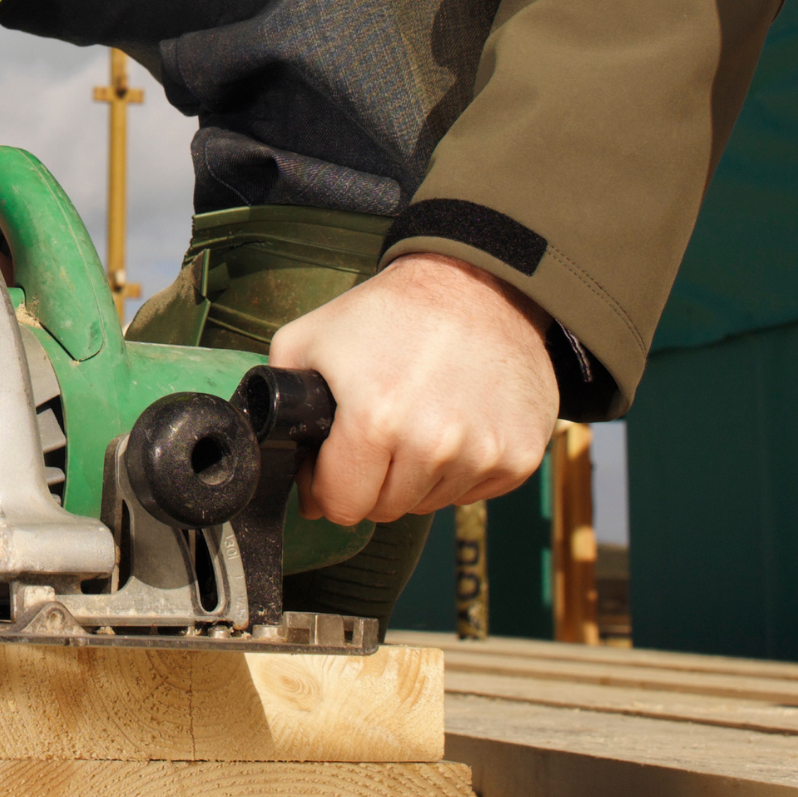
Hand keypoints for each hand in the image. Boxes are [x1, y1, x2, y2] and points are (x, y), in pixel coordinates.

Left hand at [268, 252, 557, 525]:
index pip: (343, 505)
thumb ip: (278, 402)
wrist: (475, 287)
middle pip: (386, 509)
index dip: (326, 488)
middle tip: (374, 435)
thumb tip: (284, 465)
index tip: (329, 466)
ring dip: (414, 477)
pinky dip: (457, 470)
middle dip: (369, 481)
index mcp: (377, 419)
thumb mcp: (309, 339)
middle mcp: (434, 444)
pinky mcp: (519, 457)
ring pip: (429, 503)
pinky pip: (472, 493)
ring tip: (414, 421)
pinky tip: (452, 424)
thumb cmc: (389, 313)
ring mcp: (484, 453)